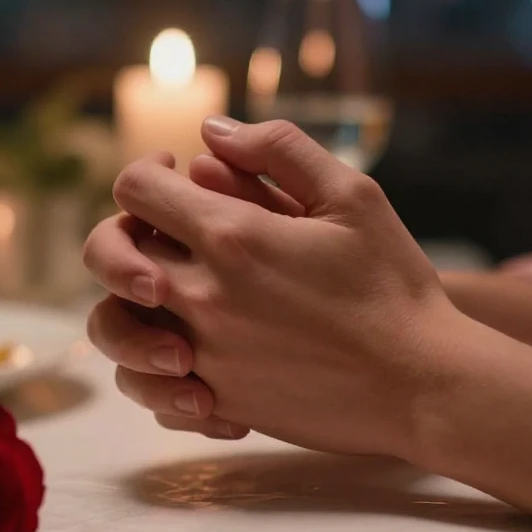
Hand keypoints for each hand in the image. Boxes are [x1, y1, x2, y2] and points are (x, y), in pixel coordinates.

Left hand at [84, 117, 451, 457]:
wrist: (424, 385)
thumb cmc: (395, 286)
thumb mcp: (352, 195)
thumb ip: (278, 149)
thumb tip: (212, 130)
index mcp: (232, 237)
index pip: (135, 188)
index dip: (147, 170)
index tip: (176, 174)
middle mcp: (204, 297)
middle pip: (107, 253)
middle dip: (123, 231)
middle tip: (160, 232)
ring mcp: (205, 355)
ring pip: (112, 325)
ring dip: (126, 301)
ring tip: (162, 293)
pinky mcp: (217, 401)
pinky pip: (146, 386)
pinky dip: (152, 367)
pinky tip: (188, 351)